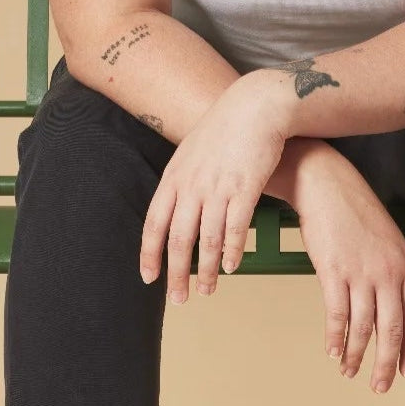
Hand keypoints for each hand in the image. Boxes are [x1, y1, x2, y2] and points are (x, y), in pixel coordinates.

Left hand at [139, 73, 286, 301]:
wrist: (255, 106)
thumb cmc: (224, 128)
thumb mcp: (190, 152)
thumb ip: (180, 180)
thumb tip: (172, 208)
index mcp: (174, 177)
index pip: (154, 223)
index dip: (150, 254)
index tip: (149, 278)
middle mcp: (192, 185)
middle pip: (179, 239)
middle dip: (176, 274)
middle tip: (179, 299)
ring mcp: (218, 187)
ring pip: (208, 240)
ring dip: (207, 270)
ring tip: (208, 289)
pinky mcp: (245, 188)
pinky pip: (236, 229)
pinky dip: (233, 252)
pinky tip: (233, 266)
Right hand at [294, 153, 404, 394]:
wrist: (325, 184)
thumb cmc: (353, 208)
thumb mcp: (386, 237)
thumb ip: (392, 270)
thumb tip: (389, 304)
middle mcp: (388, 272)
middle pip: (392, 330)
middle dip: (386, 364)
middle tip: (381, 386)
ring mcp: (361, 272)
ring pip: (364, 328)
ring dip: (357, 355)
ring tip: (351, 372)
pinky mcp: (334, 271)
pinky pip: (338, 315)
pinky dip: (336, 338)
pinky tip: (334, 352)